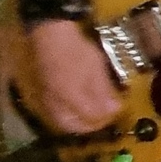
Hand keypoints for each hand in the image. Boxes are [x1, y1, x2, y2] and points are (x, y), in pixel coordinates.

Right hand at [26, 20, 122, 134]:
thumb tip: (115, 110)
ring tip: (91, 114)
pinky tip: (76, 105)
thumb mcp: (96, 70)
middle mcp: (56, 103)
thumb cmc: (77, 51)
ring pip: (60, 120)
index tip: (117, 110)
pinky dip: (67, 114)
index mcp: (72, 99)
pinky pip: (54, 111)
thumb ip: (104, 92)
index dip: (105, 117)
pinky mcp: (43, 91)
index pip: (90, 118)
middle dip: (88, 126)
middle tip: (102, 119)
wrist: (51, 35)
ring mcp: (47, 98)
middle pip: (71, 126)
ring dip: (76, 122)